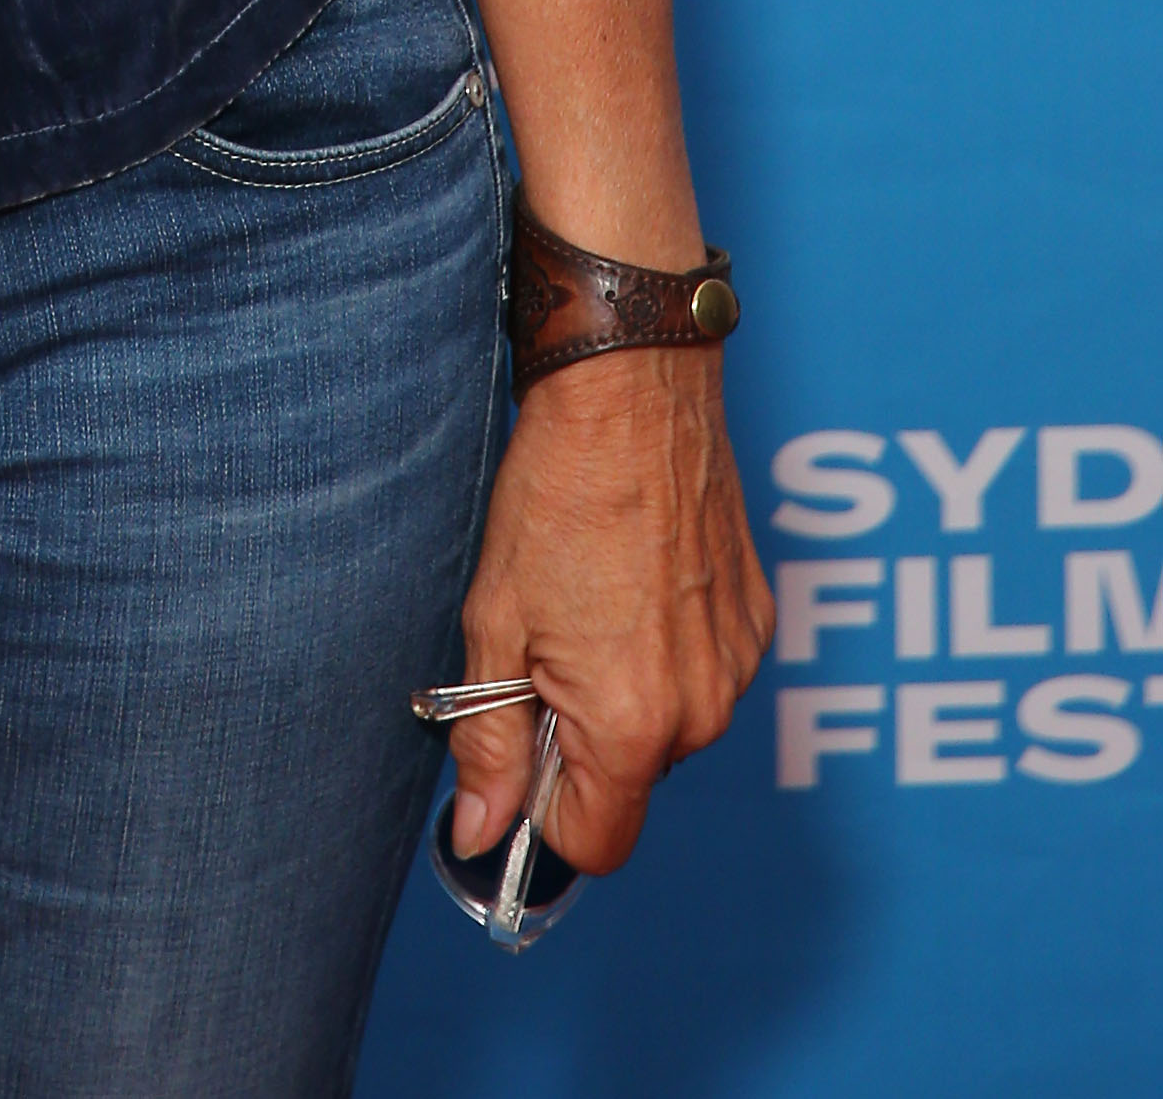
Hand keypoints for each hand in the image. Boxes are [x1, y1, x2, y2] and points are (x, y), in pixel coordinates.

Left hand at [446, 344, 773, 868]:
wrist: (633, 393)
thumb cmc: (557, 494)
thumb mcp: (495, 620)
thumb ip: (487, 741)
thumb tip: (476, 830)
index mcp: (634, 723)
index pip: (595, 842)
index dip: (541, 809)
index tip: (515, 755)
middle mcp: (702, 710)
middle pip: (629, 780)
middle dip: (578, 737)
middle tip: (543, 643)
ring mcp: (739, 666)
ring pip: (668, 726)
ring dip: (624, 690)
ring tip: (590, 597)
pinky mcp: (759, 623)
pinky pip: (704, 673)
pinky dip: (666, 648)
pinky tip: (636, 577)